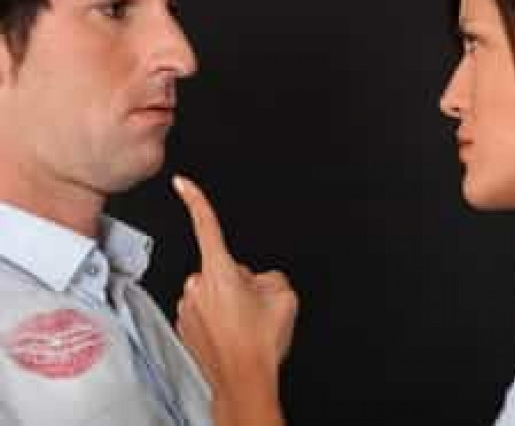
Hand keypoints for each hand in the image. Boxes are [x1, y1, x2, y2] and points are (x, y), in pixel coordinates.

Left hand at [173, 175, 296, 424]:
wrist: (244, 380)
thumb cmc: (260, 341)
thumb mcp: (285, 295)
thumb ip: (271, 276)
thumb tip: (259, 282)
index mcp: (220, 271)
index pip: (206, 226)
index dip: (195, 200)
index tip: (181, 182)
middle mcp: (198, 286)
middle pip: (222, 268)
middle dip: (237, 281)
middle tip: (253, 308)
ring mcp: (189, 308)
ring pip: (213, 292)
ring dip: (228, 302)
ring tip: (244, 325)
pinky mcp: (185, 326)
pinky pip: (205, 312)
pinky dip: (218, 319)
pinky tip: (232, 334)